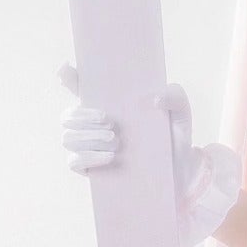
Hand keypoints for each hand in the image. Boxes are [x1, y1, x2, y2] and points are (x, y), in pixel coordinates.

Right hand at [56, 68, 239, 246]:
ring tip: (115, 141)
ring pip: (68, 138)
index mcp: (109, 106)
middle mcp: (94, 127)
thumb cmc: (174, 139)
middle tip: (110, 122)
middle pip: (67, 116)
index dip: (69, 78)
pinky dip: (89, 157)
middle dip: (82, 117)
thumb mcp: (180, 113)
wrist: (180, 174)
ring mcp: (90, 149)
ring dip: (87, 137)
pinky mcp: (91, 171)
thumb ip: (174, 96)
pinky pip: (74, 162)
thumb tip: (153, 99)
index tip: (66, 71)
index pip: (81, 89)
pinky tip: (110, 157)